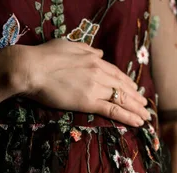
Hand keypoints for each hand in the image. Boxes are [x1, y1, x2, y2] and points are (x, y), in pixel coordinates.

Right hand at [9, 40, 150, 126]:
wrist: (31, 68)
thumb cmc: (43, 56)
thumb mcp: (68, 45)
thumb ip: (86, 49)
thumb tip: (100, 53)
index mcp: (93, 59)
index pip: (115, 72)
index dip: (126, 82)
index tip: (133, 88)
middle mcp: (98, 72)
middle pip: (122, 86)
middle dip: (135, 96)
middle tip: (145, 105)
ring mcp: (95, 87)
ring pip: (122, 98)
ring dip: (136, 108)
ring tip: (145, 116)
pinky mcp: (88, 101)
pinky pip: (113, 110)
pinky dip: (128, 116)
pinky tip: (137, 122)